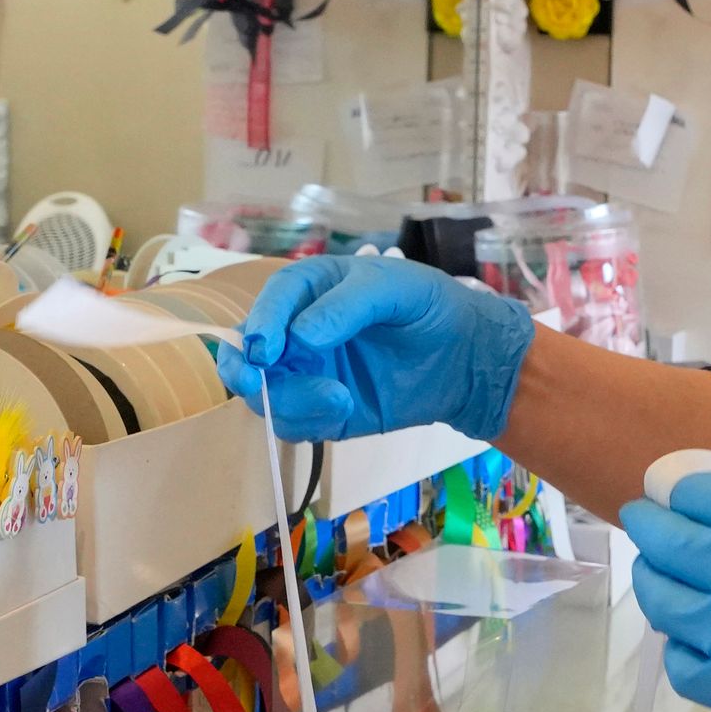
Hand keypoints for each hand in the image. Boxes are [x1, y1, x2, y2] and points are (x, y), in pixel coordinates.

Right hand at [214, 256, 535, 440]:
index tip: (267, 350)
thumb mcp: (396, 289)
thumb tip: (302, 336)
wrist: (466, 358)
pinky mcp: (321, 410)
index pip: (272, 300)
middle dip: (244, 368)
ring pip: (265, 393)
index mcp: (312, 288)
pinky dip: (306, 422)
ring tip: (338, 399)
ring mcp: (306, 373)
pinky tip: (342, 410)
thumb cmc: (430, 307)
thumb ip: (348, 306)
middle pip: (248, 351)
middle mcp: (297, 330)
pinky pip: (292, 422)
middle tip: (257, 383)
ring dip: (289, 400)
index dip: (261, 323)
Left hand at [617, 473, 710, 711]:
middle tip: (652, 524)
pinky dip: (683, 644)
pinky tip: (700, 635)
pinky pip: (683, 660)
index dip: (677, 489)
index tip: (672, 493)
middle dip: (652, 525)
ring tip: (670, 578)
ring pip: (662, 600)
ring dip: (659, 582)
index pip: (692, 493)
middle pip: (664, 541)